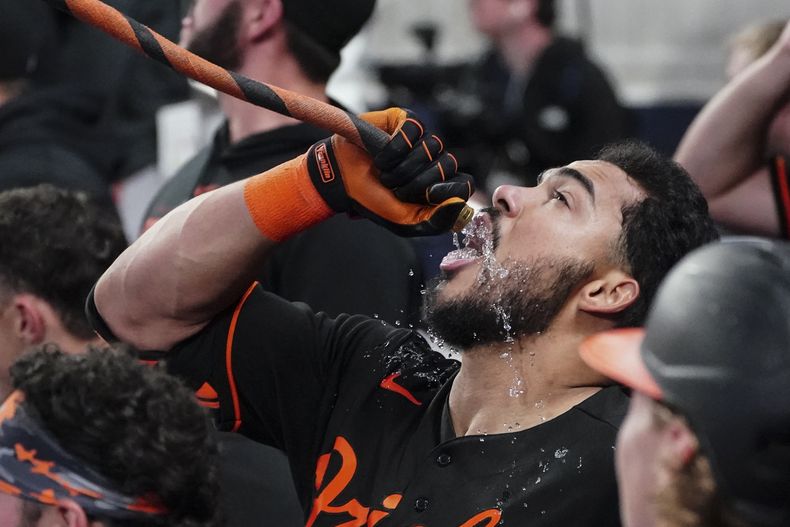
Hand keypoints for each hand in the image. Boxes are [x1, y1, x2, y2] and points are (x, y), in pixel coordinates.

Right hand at [305, 108, 474, 235]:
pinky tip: (381, 156)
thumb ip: (437, 221)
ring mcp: (421, 140)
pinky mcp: (405, 121)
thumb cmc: (373, 201)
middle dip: (418, 181)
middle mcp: (433, 161)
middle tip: (396, 189)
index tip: (428, 196)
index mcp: (438, 185)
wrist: (342, 181)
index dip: (449, 189)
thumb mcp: (406, 222)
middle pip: (448, 164)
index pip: (464, 183)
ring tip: (384, 174)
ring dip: (403, 167)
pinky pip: (413, 130)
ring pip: (432, 146)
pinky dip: (395, 148)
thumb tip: (459, 202)